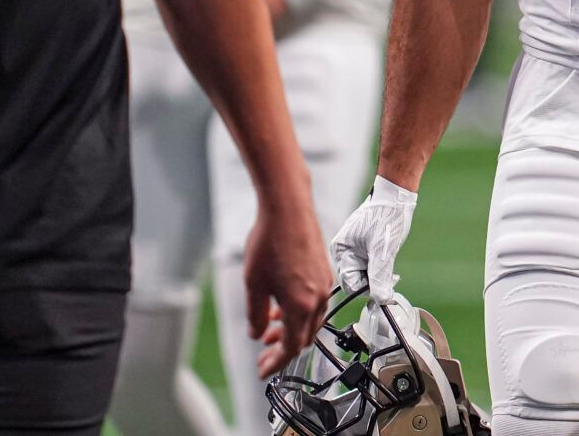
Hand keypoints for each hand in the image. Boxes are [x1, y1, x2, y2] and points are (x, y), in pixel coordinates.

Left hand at [243, 201, 331, 377]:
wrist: (288, 208)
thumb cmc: (270, 242)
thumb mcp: (253, 285)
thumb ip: (256, 315)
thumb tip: (257, 332)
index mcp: (302, 306)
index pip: (292, 348)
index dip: (276, 363)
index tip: (264, 369)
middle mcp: (319, 297)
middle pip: (305, 337)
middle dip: (284, 348)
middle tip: (264, 352)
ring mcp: (324, 283)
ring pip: (311, 319)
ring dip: (292, 329)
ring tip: (270, 329)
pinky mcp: (324, 270)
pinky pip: (315, 302)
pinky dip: (299, 311)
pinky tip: (282, 303)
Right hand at [332, 175, 417, 300]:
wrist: (396, 196)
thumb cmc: (387, 217)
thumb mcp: (383, 250)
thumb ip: (380, 276)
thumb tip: (382, 299)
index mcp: (341, 250)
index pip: (349, 283)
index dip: (367, 289)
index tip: (384, 288)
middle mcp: (344, 251)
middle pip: (356, 280)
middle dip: (373, 282)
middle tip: (391, 278)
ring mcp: (354, 248)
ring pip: (364, 274)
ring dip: (378, 275)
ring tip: (392, 271)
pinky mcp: (363, 246)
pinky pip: (369, 265)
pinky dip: (379, 267)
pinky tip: (389, 262)